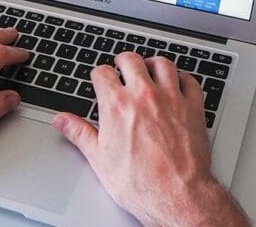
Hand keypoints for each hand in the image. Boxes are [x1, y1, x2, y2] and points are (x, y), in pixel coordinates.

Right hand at [52, 52, 248, 226]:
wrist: (176, 196)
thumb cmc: (140, 183)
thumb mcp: (99, 159)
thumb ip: (79, 133)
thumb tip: (62, 121)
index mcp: (117, 105)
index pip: (102, 72)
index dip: (99, 75)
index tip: (100, 80)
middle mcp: (144, 95)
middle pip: (131, 60)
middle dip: (122, 61)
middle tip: (121, 67)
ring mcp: (171, 99)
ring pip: (162, 63)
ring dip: (152, 64)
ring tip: (148, 69)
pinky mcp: (193, 107)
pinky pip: (190, 80)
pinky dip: (182, 77)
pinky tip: (178, 83)